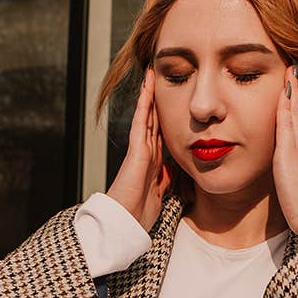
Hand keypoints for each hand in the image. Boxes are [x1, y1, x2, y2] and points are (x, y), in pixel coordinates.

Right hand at [107, 68, 171, 231]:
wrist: (124, 223)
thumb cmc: (138, 213)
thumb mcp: (160, 193)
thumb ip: (164, 179)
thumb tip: (172, 168)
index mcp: (151, 162)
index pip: (159, 133)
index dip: (163, 117)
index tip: (169, 102)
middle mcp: (144, 152)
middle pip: (152, 119)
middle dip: (155, 100)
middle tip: (158, 78)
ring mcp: (139, 149)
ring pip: (146, 116)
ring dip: (149, 96)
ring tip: (151, 75)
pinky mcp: (136, 150)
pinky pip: (141, 122)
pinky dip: (144, 105)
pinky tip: (147, 89)